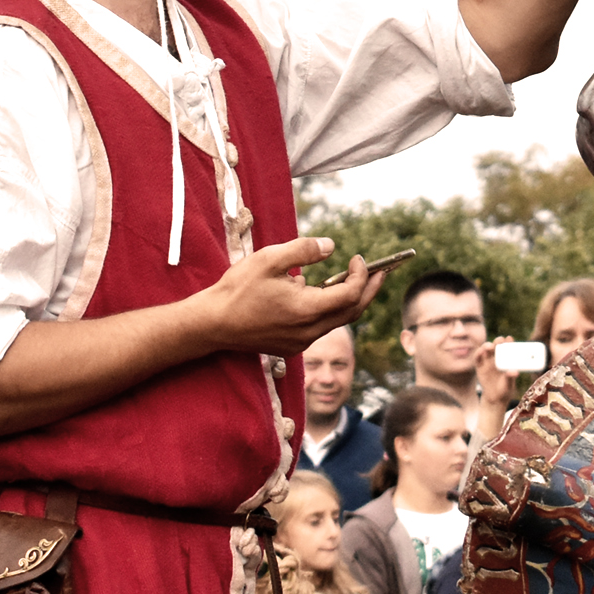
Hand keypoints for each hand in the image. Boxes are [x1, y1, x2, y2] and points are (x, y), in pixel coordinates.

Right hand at [199, 238, 386, 357]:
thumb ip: (303, 250)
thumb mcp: (269, 259)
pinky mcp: (291, 347)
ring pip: (337, 321)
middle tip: (380, 272)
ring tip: (350, 278)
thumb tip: (331, 246)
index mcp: (307, 310)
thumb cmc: (238, 289)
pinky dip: (326, 309)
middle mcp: (309, 331)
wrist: (212, 324)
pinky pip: (319, 327)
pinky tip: (313, 292)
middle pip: (352, 312)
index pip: (351, 295)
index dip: (362, 275)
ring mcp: (300, 342)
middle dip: (369, 290)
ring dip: (347, 300)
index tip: (359, 258)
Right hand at [476, 338, 519, 409]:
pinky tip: (481, 351)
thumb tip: (514, 372)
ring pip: (486, 350)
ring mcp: (487, 362)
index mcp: (507, 360)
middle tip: (500, 340)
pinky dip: (479, 353)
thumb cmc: (505, 390)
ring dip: (487, 345)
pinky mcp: (479, 366)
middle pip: (497, 346)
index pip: (508, 348)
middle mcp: (497, 358)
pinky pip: (478, 357)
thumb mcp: (509, 384)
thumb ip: (510, 377)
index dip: (508, 342)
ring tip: (490, 347)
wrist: (495, 398)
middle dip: (498, 341)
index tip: (510, 338)